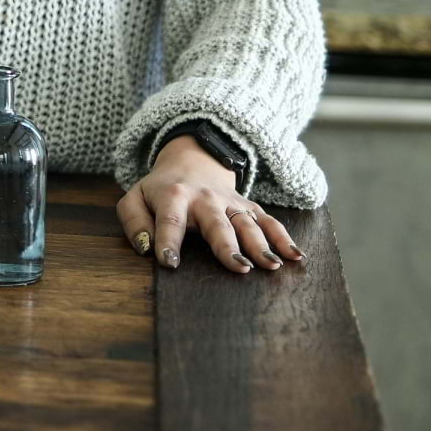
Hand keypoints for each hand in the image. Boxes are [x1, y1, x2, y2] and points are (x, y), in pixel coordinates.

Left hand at [118, 134, 303, 273]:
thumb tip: (146, 248)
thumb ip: (134, 221)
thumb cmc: (159, 191)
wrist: (190, 162)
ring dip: (260, 244)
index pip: (169, 221)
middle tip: (238, 268)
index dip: (167, 241)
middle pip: (217, 224)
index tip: (169, 263)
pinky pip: (269, 221)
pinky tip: (296, 256)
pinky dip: (284, 237)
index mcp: (173, 197)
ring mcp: (230, 203)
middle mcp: (205, 199)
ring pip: (247, 223)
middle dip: (227, 246)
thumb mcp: (135, 199)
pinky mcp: (249, 207)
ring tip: (271, 265)